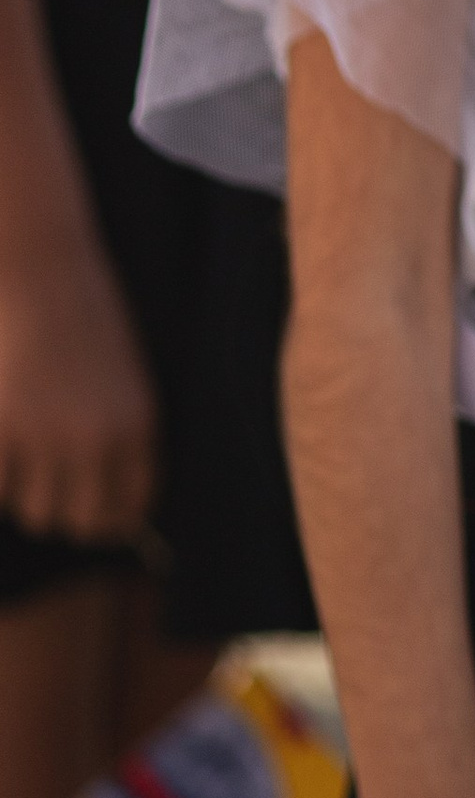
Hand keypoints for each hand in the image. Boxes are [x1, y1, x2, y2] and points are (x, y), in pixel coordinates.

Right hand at [0, 234, 155, 540]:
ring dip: (30, 493)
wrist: (44, 274)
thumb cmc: (86, 320)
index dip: (111, 519)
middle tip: (54, 486)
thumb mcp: (126, 380)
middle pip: (80, 523)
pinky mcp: (2, 430)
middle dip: (68, 511)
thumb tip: (108, 503)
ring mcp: (44, 438)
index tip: (97, 514)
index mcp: (138, 426)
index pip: (131, 508)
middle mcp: (95, 440)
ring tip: (28, 453)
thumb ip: (122, 439)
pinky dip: (0, 476)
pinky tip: (7, 441)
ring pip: (36, 512)